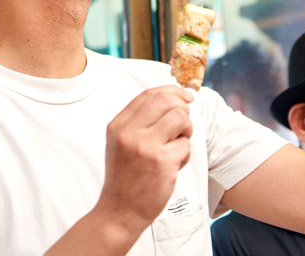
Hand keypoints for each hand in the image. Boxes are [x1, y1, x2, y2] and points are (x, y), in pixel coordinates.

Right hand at [96, 85, 193, 236]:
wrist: (119, 212)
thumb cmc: (125, 177)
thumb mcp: (120, 143)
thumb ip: (139, 121)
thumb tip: (172, 98)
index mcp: (118, 125)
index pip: (149, 94)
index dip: (172, 91)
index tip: (185, 96)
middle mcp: (129, 133)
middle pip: (167, 101)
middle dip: (183, 107)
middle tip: (183, 123)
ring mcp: (145, 147)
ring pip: (180, 118)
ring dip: (186, 130)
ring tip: (178, 144)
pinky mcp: (162, 162)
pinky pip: (186, 145)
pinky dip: (185, 155)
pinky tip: (174, 166)